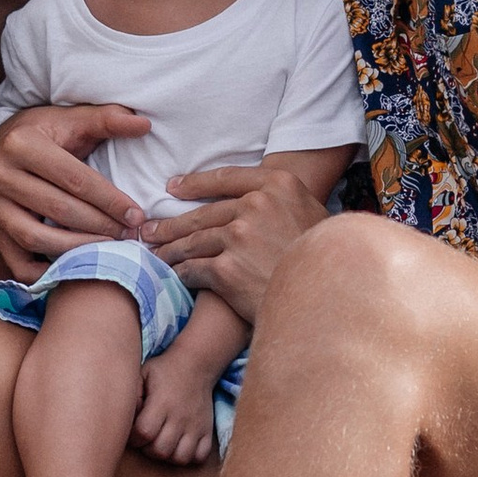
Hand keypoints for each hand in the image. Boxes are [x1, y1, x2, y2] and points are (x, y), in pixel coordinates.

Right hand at [0, 102, 152, 271]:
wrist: (4, 146)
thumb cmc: (46, 133)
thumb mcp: (74, 119)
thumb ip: (108, 119)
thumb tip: (144, 125)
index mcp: (21, 143)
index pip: (74, 178)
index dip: (109, 199)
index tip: (136, 215)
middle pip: (57, 209)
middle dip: (100, 226)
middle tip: (129, 234)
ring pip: (36, 237)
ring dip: (77, 249)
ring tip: (108, 249)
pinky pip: (18, 261)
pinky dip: (46, 272)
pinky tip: (75, 267)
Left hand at [132, 349, 218, 465]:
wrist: (196, 365)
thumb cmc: (163, 372)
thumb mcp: (141, 375)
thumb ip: (131, 396)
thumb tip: (125, 418)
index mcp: (161, 403)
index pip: (143, 433)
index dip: (134, 438)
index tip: (133, 432)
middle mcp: (179, 417)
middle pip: (161, 450)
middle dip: (147, 449)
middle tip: (145, 439)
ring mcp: (195, 426)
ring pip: (180, 457)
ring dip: (167, 456)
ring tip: (161, 444)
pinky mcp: (207, 431)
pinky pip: (200, 456)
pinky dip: (188, 457)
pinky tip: (179, 446)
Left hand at [146, 164, 332, 322]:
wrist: (327, 298)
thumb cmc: (321, 258)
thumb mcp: (310, 212)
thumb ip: (280, 201)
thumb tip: (253, 198)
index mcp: (278, 184)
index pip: (224, 178)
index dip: (194, 183)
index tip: (173, 188)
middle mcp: (255, 205)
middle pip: (203, 213)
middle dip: (172, 223)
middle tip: (150, 229)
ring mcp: (238, 237)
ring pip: (193, 241)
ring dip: (170, 249)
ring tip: (155, 253)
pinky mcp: (226, 269)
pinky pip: (193, 269)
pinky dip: (180, 274)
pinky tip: (173, 277)